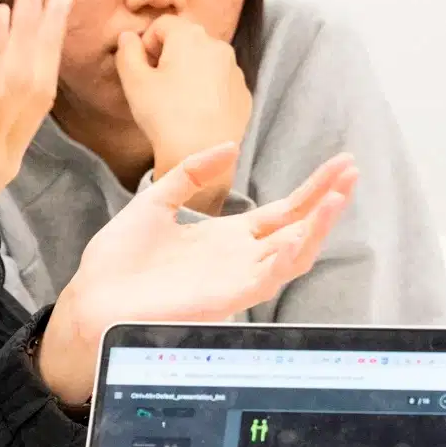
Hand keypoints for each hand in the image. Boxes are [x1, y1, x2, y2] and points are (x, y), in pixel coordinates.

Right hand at [0, 0, 70, 295]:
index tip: (3, 10)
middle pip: (24, 89)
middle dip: (34, 34)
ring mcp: (1, 164)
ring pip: (36, 99)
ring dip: (46, 48)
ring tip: (55, 3)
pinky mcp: (4, 166)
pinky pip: (32, 114)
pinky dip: (41, 73)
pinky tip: (43, 47)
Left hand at [40, 148, 356, 407]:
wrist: (92, 297)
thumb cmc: (119, 260)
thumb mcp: (156, 200)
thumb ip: (191, 173)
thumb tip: (228, 147)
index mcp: (227, 239)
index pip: (284, 212)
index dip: (314, 189)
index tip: (340, 164)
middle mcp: (240, 260)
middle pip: (298, 228)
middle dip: (327, 200)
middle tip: (352, 171)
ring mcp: (236, 280)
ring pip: (293, 255)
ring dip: (318, 227)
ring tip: (338, 196)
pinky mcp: (225, 299)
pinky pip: (266, 280)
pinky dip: (285, 258)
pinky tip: (297, 234)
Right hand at [116, 16, 251, 211]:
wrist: (201, 155)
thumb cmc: (164, 115)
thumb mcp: (134, 82)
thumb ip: (127, 52)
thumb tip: (128, 37)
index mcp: (190, 37)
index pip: (163, 24)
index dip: (147, 43)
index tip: (144, 68)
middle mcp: (218, 46)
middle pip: (187, 40)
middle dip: (170, 55)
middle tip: (158, 85)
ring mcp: (235, 70)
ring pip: (206, 61)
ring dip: (190, 72)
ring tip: (178, 101)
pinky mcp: (244, 94)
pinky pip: (221, 82)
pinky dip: (209, 90)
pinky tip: (197, 112)